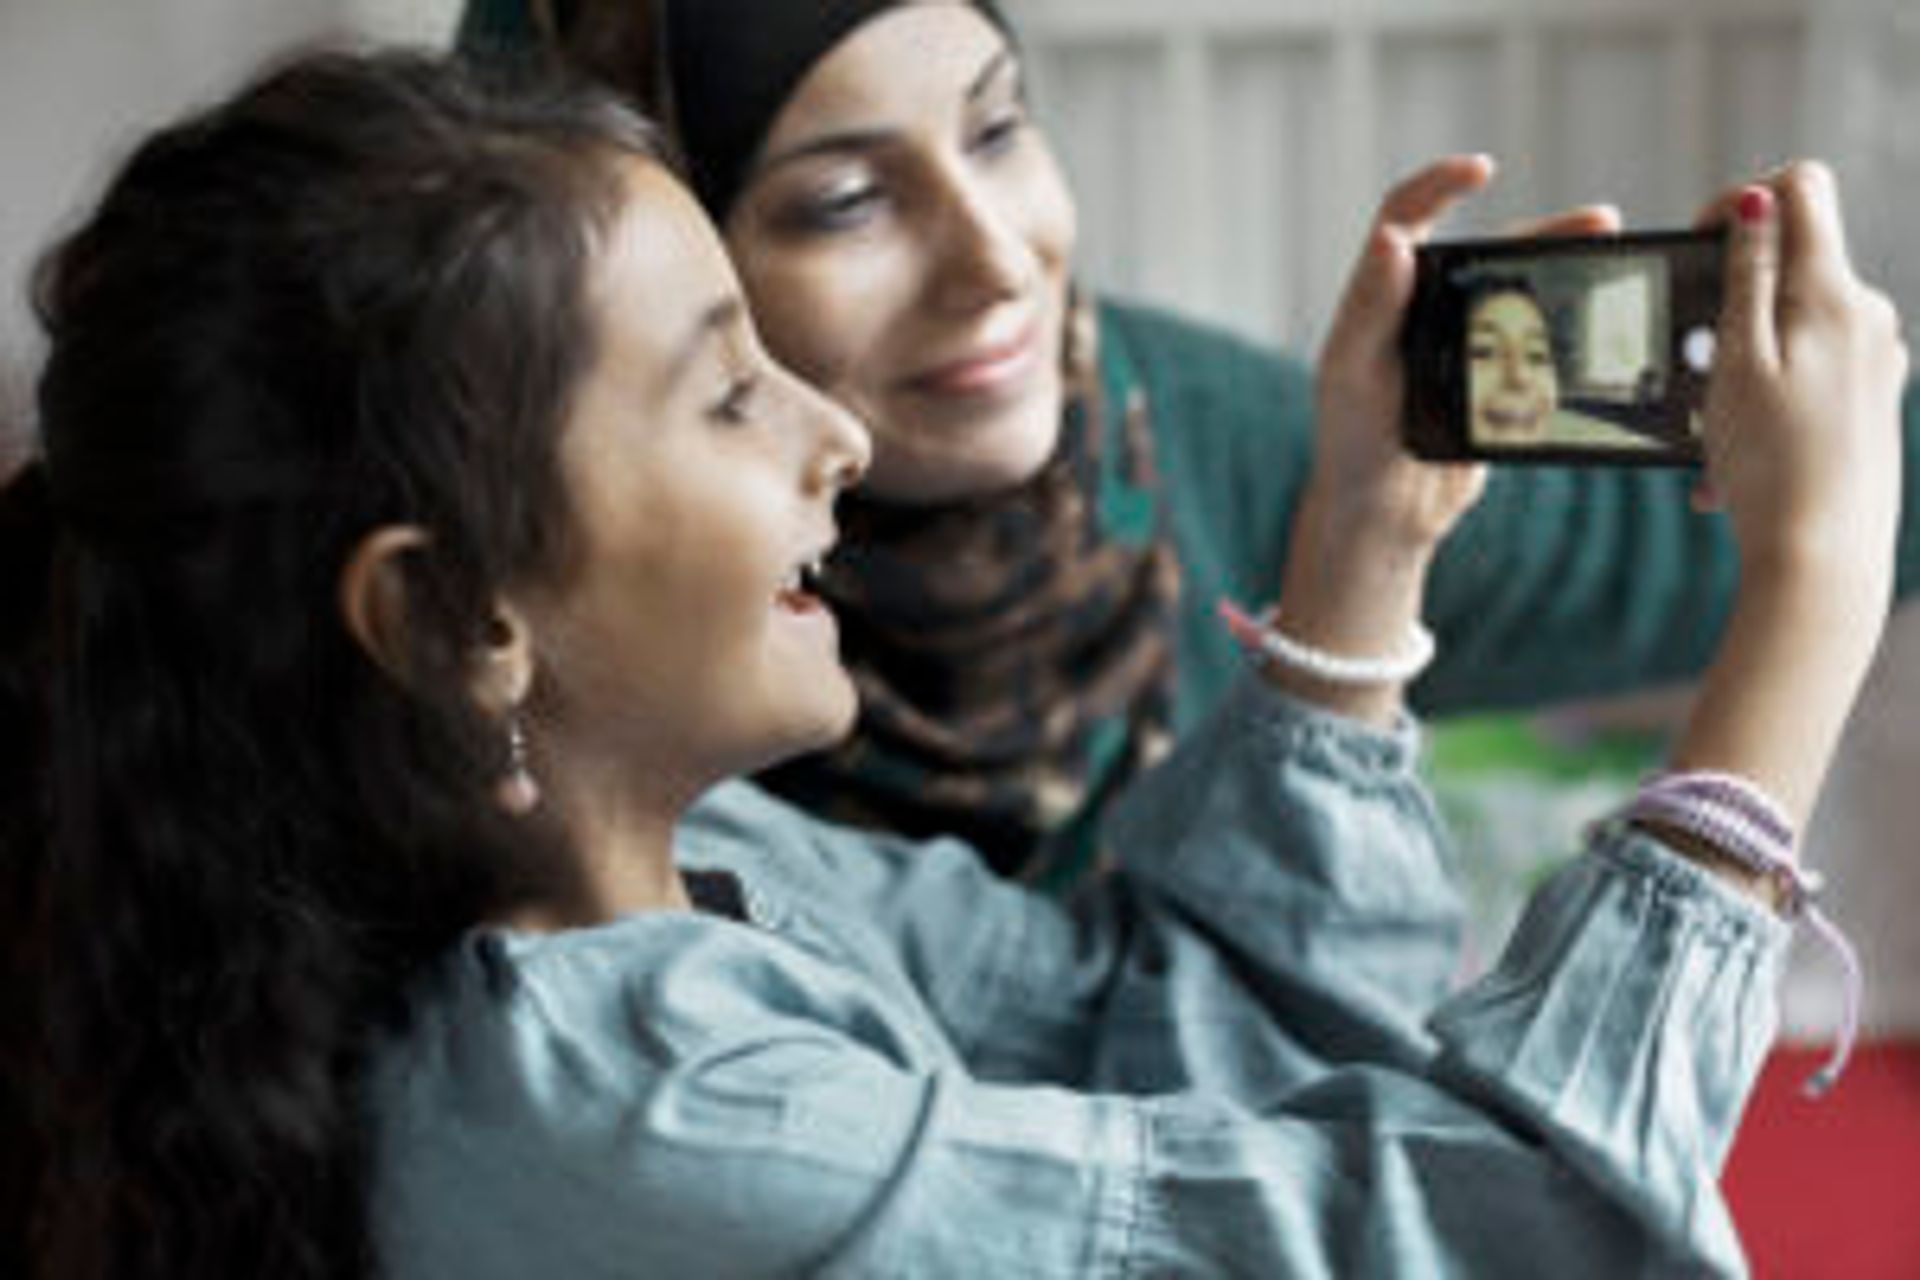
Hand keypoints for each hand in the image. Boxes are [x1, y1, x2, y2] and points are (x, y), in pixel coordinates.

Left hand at [1271, 159, 1624, 724]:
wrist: (1383, 520)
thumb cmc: (1353, 446)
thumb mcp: (1352, 375)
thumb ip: (1370, 309)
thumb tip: (1393, 237)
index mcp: (1383, 299)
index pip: (1405, 217)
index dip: (1439, 184)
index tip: (1482, 168)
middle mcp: (1425, 313)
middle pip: (1490, 251)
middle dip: (1547, 230)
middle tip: (1602, 222)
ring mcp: (1465, 347)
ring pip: (1525, 293)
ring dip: (1571, 272)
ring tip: (1620, 259)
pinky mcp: (1497, 385)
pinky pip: (1541, 345)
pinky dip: (1576, 328)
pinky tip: (1613, 321)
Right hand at [1695, 163, 1907, 601]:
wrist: (1821, 557)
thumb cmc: (1770, 464)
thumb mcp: (1735, 361)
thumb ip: (1746, 274)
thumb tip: (1755, 198)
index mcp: (1833, 294)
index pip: (1799, 188)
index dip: (1740, 201)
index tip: (1698, 248)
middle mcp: (1868, 316)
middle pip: (1792, 263)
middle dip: (1729, 300)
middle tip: (1689, 366)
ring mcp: (1877, 359)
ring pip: (1792, 327)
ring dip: (1739, 363)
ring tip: (1708, 433)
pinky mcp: (1872, 400)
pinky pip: (1807, 375)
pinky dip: (1763, 400)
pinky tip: (1732, 461)